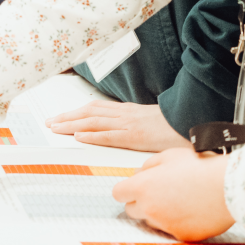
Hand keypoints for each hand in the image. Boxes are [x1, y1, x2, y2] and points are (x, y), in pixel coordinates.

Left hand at [47, 101, 189, 151]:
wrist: (194, 121)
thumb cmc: (176, 126)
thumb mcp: (152, 125)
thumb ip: (137, 128)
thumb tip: (126, 135)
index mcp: (128, 111)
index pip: (96, 108)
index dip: (76, 112)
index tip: (60, 116)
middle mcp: (126, 114)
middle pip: (90, 112)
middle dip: (67, 116)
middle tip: (50, 122)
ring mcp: (130, 123)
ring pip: (95, 121)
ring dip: (72, 124)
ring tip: (56, 128)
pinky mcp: (136, 136)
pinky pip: (110, 135)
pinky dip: (92, 135)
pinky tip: (79, 136)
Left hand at [111, 149, 232, 240]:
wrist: (228, 186)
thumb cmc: (199, 166)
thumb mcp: (169, 155)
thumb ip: (148, 165)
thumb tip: (138, 174)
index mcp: (142, 187)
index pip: (119, 193)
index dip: (126, 189)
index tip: (135, 187)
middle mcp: (149, 209)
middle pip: (131, 210)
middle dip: (139, 202)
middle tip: (157, 192)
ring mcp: (165, 225)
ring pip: (150, 221)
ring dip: (156, 212)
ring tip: (177, 199)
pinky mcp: (181, 236)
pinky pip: (170, 230)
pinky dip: (175, 222)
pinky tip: (189, 209)